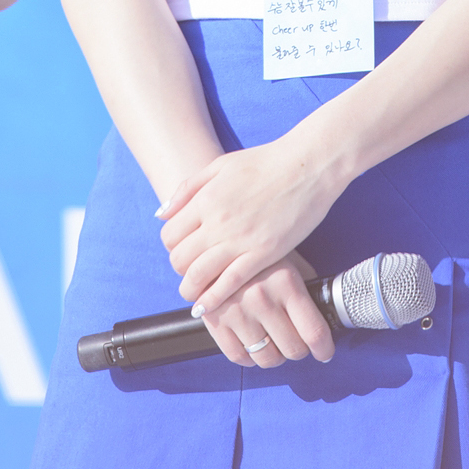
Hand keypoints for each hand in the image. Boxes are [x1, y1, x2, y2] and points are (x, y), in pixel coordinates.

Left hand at [159, 134, 343, 312]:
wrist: (308, 166)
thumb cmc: (266, 161)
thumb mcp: (220, 165)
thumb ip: (188, 188)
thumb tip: (161, 213)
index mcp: (206, 199)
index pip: (170, 234)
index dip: (171, 245)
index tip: (181, 248)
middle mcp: (217, 222)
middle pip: (180, 258)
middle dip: (179, 268)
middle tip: (189, 270)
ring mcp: (240, 240)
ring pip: (199, 275)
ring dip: (190, 289)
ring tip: (192, 294)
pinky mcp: (263, 254)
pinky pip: (229, 284)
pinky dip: (213, 299)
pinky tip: (207, 307)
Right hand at [201, 251, 334, 368]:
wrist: (212, 245)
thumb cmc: (256, 255)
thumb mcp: (288, 259)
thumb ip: (307, 285)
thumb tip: (325, 312)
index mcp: (285, 282)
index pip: (313, 331)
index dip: (324, 349)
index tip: (324, 352)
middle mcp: (261, 299)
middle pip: (293, 349)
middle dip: (298, 350)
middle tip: (296, 342)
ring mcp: (237, 312)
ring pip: (267, 358)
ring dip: (275, 356)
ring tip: (274, 343)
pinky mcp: (215, 321)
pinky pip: (238, 357)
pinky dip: (249, 358)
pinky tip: (252, 345)